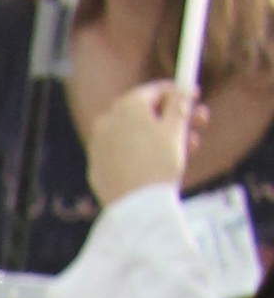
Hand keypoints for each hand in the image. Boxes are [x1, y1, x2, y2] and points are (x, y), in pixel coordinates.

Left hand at [85, 76, 196, 205]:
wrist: (136, 207)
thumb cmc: (159, 165)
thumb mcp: (176, 131)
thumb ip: (180, 106)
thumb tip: (183, 91)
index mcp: (127, 105)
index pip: (156, 90)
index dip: (179, 93)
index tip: (195, 97)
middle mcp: (108, 120)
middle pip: (145, 112)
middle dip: (174, 117)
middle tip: (199, 122)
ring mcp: (99, 145)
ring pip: (136, 134)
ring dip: (163, 137)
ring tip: (190, 147)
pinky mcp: (97, 167)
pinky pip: (124, 154)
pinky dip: (142, 154)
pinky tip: (161, 165)